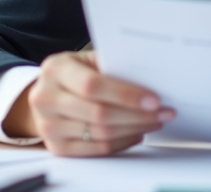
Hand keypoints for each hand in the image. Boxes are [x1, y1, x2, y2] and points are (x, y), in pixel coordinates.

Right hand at [3, 50, 175, 155]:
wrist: (45, 94)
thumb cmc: (75, 73)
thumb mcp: (87, 60)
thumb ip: (113, 66)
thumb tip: (153, 78)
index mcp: (55, 69)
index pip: (93, 85)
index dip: (125, 95)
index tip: (154, 100)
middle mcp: (45, 98)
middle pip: (99, 114)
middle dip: (137, 115)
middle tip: (164, 112)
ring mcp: (48, 126)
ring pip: (100, 134)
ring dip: (134, 129)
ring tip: (155, 121)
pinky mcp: (56, 147)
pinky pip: (96, 149)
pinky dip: (122, 142)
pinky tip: (137, 133)